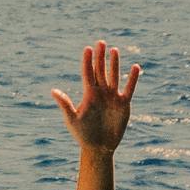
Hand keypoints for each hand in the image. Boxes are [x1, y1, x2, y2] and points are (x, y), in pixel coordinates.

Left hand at [51, 41, 140, 156]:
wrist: (98, 147)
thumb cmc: (82, 134)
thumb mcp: (72, 119)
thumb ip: (65, 104)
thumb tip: (54, 91)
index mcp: (88, 94)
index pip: (88, 74)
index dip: (87, 61)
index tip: (87, 48)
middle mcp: (101, 92)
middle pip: (100, 71)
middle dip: (100, 57)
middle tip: (100, 42)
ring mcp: (112, 97)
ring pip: (114, 76)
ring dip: (114, 64)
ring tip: (114, 50)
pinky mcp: (123, 104)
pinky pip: (129, 88)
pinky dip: (132, 79)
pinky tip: (135, 67)